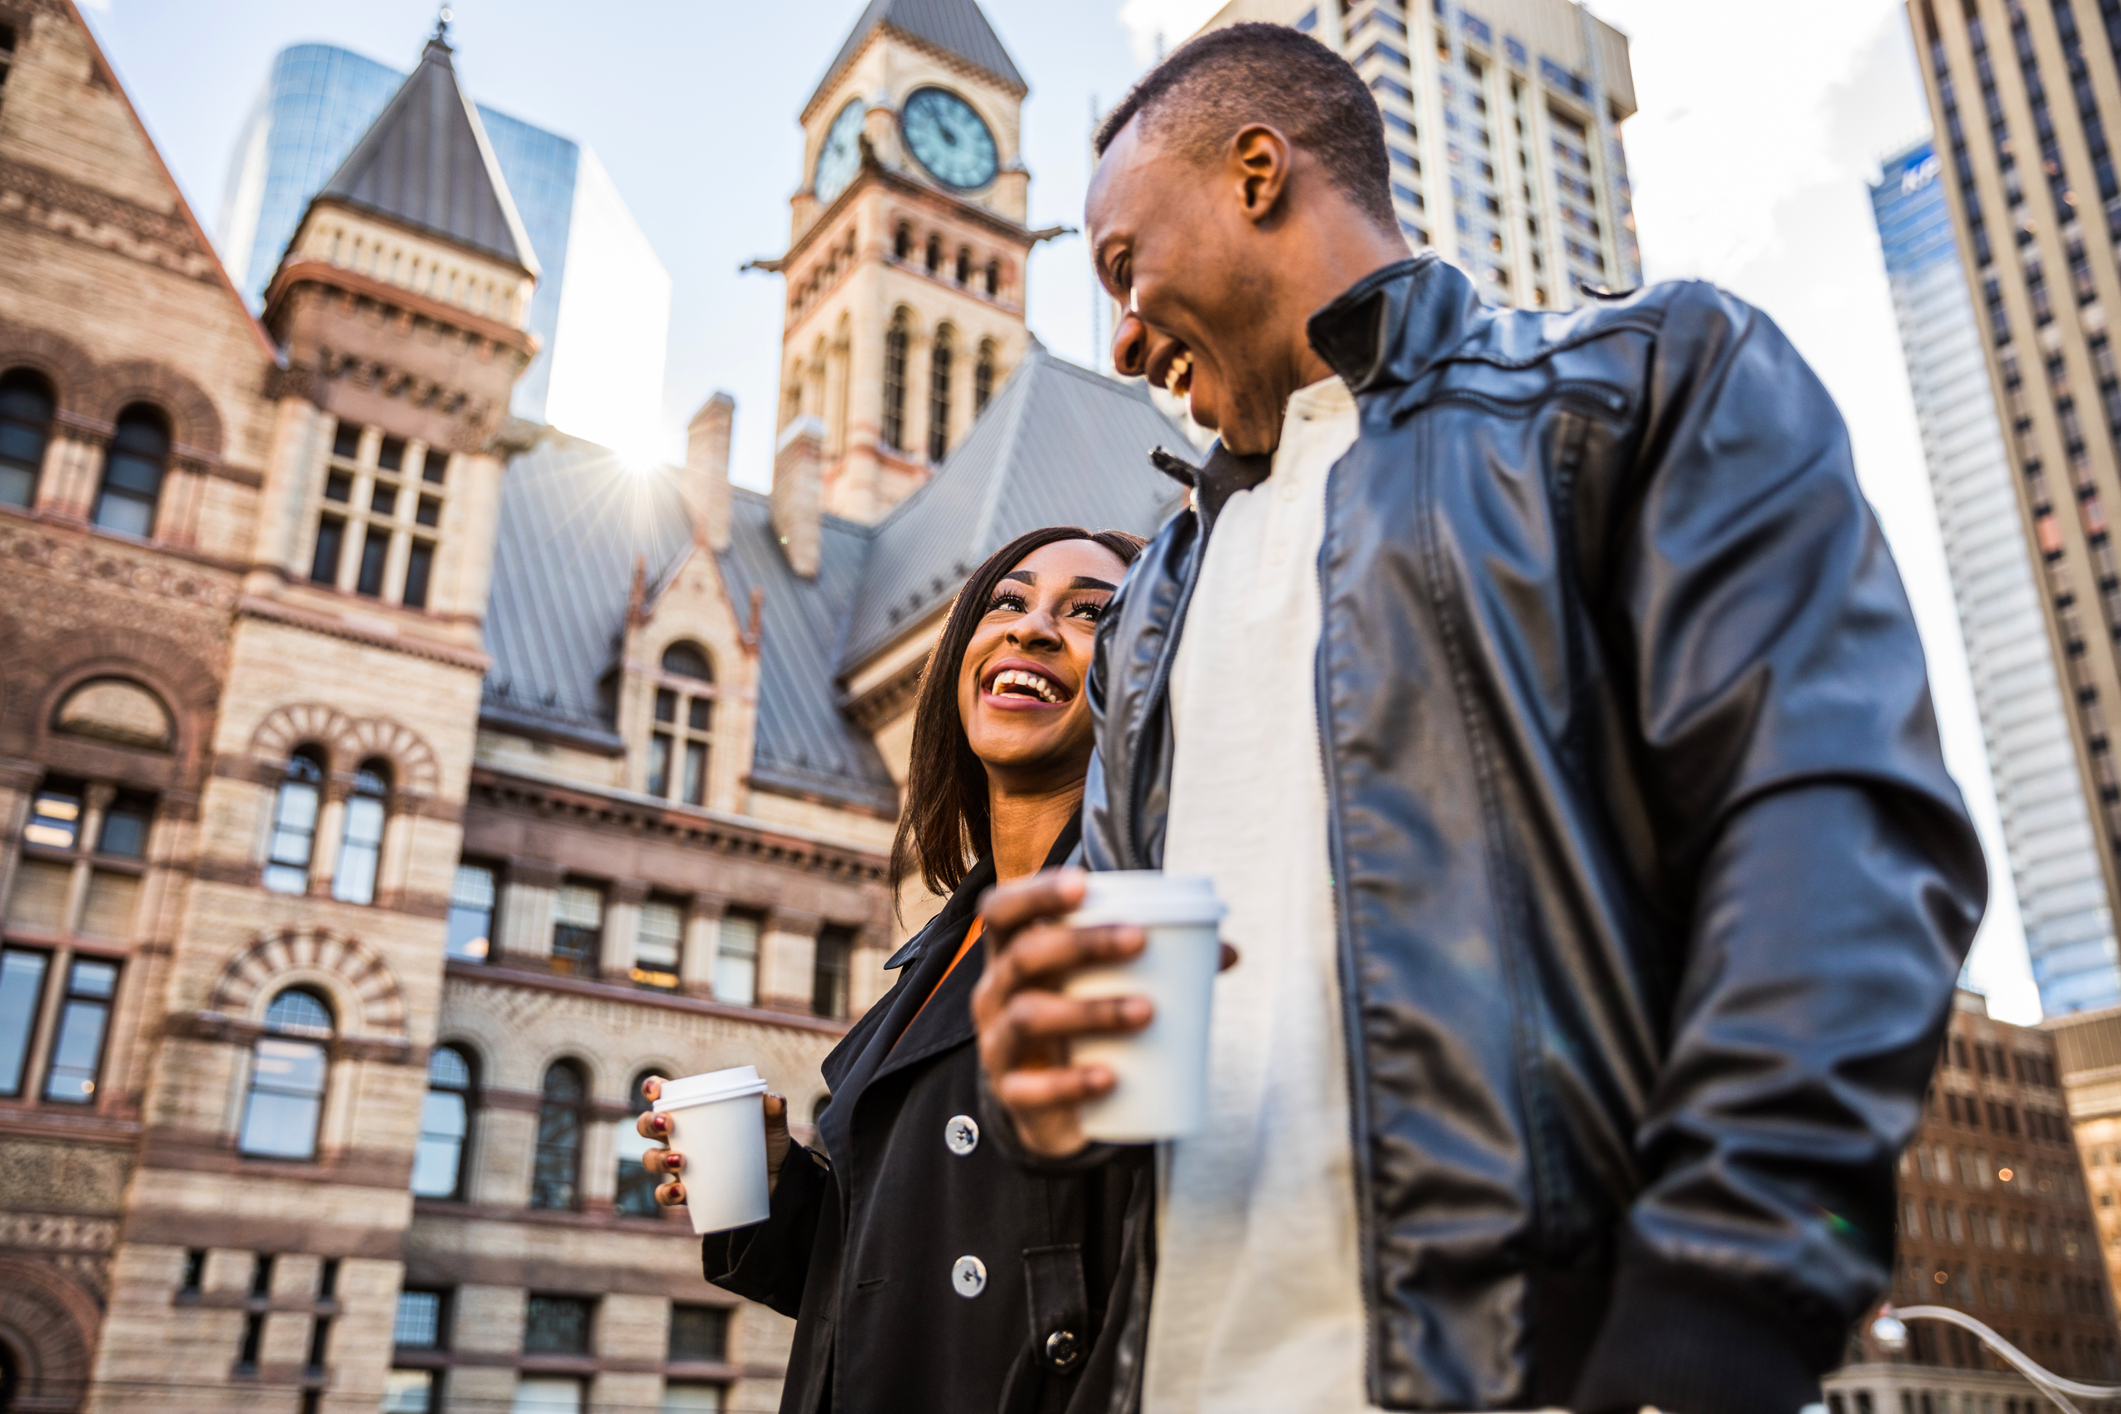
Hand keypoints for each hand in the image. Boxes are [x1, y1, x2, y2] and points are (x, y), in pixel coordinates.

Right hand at [638, 1079, 792, 1204]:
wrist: (777, 1182)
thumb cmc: (767, 1144)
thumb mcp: (772, 1128)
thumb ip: (775, 1112)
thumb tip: (774, 1100)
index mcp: (695, 1114)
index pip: (665, 1096)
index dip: (652, 1089)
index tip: (655, 1089)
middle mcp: (680, 1137)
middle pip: (648, 1127)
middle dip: (649, 1123)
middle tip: (667, 1124)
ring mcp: (679, 1166)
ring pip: (651, 1159)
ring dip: (657, 1159)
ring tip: (680, 1160)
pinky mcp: (687, 1192)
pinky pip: (665, 1195)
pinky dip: (667, 1194)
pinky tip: (680, 1191)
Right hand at [971, 868, 1154, 1159]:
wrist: (1050, 1104)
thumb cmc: (1079, 1023)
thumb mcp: (1104, 985)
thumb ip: (1159, 964)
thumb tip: (1227, 952)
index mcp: (1013, 954)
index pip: (1002, 909)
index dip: (1036, 892)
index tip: (1084, 884)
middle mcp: (995, 992)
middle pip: (1023, 956)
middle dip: (1081, 943)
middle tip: (1139, 940)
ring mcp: (997, 1044)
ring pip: (1028, 1017)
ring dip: (1088, 1010)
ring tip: (1146, 1010)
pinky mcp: (1011, 1094)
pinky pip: (1029, 1089)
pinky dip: (1070, 1083)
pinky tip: (1109, 1077)